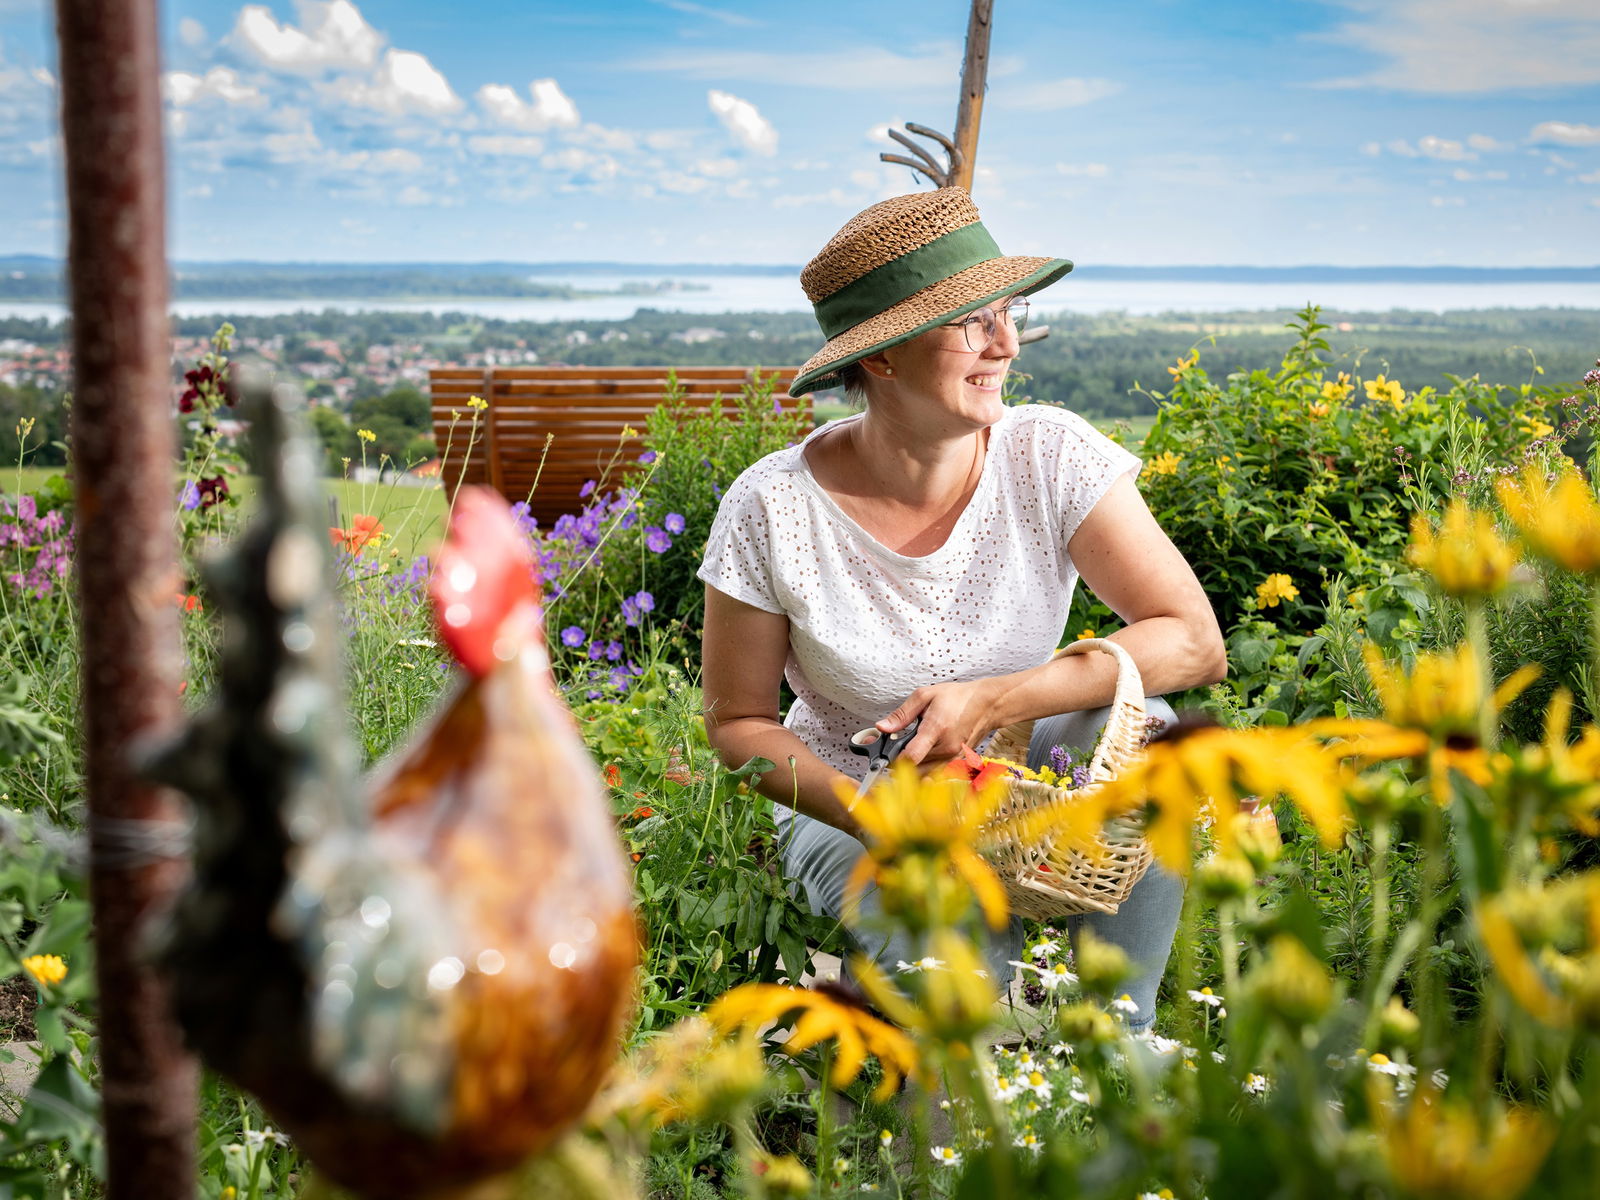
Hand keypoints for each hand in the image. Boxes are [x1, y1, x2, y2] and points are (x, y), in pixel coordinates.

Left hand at [877, 680, 998, 766]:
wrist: (986, 704)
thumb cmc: (958, 698)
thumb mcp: (925, 696)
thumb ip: (902, 714)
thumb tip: (882, 727)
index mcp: (936, 729)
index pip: (911, 756)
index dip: (894, 760)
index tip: (883, 757)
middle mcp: (946, 747)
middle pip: (914, 768)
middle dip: (900, 763)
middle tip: (893, 752)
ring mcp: (953, 758)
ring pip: (924, 774)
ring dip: (912, 768)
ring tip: (909, 751)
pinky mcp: (957, 763)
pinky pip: (936, 773)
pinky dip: (925, 769)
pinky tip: (923, 755)